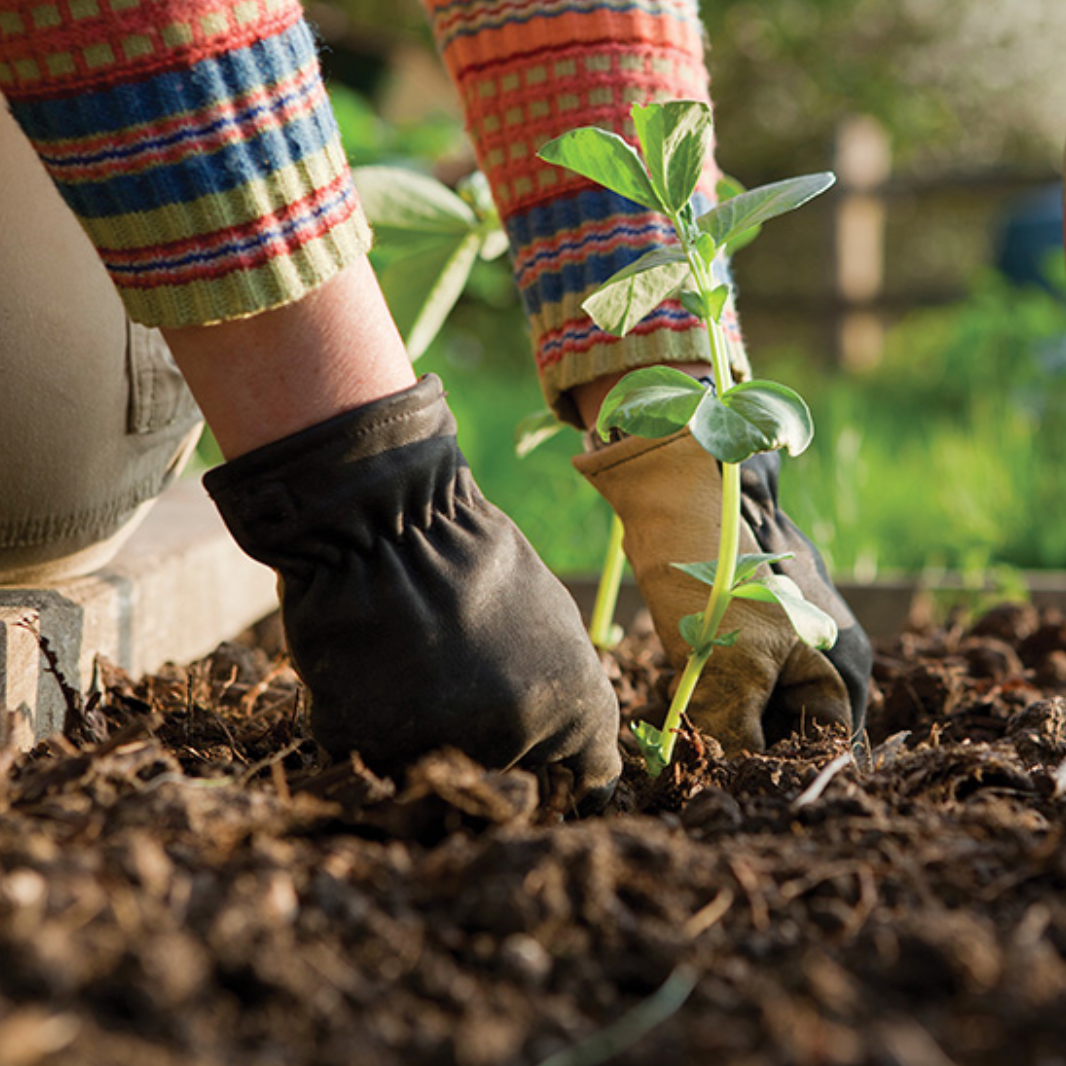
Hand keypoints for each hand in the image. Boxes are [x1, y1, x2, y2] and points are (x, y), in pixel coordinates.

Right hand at [206, 375, 620, 812]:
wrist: (385, 523)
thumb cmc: (477, 559)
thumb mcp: (554, 619)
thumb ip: (568, 693)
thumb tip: (578, 750)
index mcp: (574, 715)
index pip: (587, 781)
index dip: (564, 766)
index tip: (545, 753)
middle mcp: (513, 746)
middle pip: (508, 779)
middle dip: (492, 747)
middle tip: (463, 686)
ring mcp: (436, 751)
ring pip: (435, 771)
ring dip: (426, 736)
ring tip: (412, 665)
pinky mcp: (362, 745)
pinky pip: (371, 749)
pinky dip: (368, 719)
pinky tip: (368, 665)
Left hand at [574, 431, 870, 754]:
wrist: (701, 487)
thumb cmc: (719, 578)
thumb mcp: (727, 669)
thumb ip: (735, 734)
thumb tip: (728, 781)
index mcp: (844, 665)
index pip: (826, 745)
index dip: (778, 765)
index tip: (731, 776)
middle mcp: (834, 651)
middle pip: (798, 721)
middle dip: (753, 739)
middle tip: (705, 749)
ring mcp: (802, 628)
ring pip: (769, 695)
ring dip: (734, 711)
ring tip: (694, 715)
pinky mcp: (769, 613)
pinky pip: (753, 666)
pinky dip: (725, 681)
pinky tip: (691, 680)